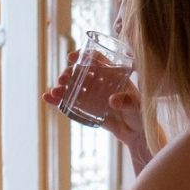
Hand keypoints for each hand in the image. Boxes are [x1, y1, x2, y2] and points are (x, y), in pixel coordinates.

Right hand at [42, 50, 151, 164]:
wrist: (136, 134)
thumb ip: (128, 102)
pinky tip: (47, 98)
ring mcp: (91, 95)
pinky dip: (58, 100)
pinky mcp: (85, 108)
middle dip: (68, 74)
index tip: (72, 57)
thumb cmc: (141, 115)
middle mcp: (100, 82)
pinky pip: (70, 102)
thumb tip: (112, 100)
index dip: (84, 56)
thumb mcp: (137, 107)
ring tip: (54, 93)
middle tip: (62, 80)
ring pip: (72, 87)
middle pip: (80, 72)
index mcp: (113, 75)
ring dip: (61, 87)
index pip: (97, 60)